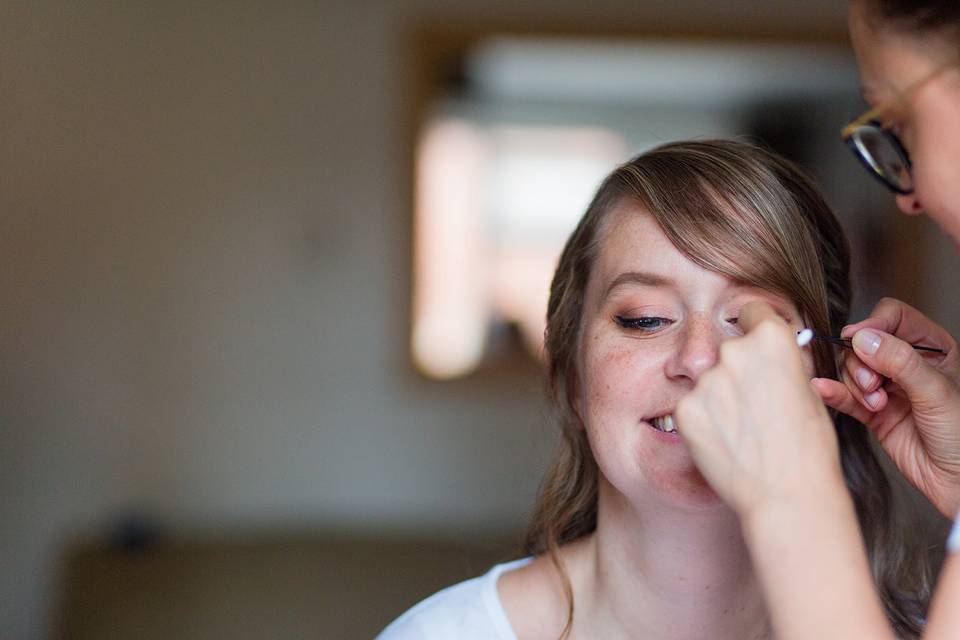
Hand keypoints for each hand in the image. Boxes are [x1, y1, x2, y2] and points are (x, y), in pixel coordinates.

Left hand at [677, 302, 845, 518]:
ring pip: (709, 380)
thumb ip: (782, 364)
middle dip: (738, 369)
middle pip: (729, 349)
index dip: (756, 327)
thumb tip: (769, 356)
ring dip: (720, 397)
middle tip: (754, 404)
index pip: (752, 311)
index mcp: (772, 340)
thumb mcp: (809, 391)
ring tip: (744, 430)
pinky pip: (692, 405)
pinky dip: (704, 419)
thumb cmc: (809, 449)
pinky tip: (726, 441)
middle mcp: (734, 352)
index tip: (754, 342)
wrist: (787, 495)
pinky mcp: (685, 409)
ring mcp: (706, 381)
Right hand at [812, 297, 959, 516]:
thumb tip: (864, 337)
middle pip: (865, 343)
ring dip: (856, 384)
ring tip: (876, 404)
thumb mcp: (937, 392)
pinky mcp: (873, 412)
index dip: (874, 325)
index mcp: (933, 349)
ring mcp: (889, 387)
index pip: (894, 318)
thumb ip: (900, 362)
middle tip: (873, 385)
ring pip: (852, 368)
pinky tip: (824, 390)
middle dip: (862, 362)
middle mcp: (908, 364)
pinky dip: (834, 392)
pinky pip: (845, 395)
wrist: (958, 482)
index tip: (860, 341)